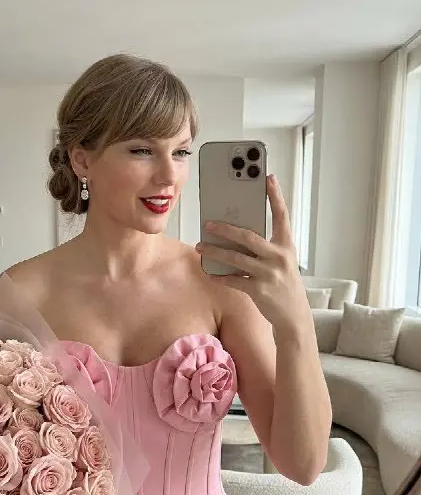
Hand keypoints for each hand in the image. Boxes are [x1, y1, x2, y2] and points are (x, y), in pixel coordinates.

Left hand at [195, 175, 310, 336]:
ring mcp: (269, 274)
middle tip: (208, 224)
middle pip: (249, 237)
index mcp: (286, 246)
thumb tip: (237, 235)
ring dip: (215, 252)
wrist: (294, 316)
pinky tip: (209, 272)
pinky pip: (233, 280)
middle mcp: (279, 257)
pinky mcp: (259, 290)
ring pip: (236, 259)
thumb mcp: (282, 262)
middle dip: (226, 229)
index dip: (275, 196)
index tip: (267, 177)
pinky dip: (220, 276)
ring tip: (201, 246)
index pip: (282, 215)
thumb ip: (266, 248)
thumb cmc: (284, 284)